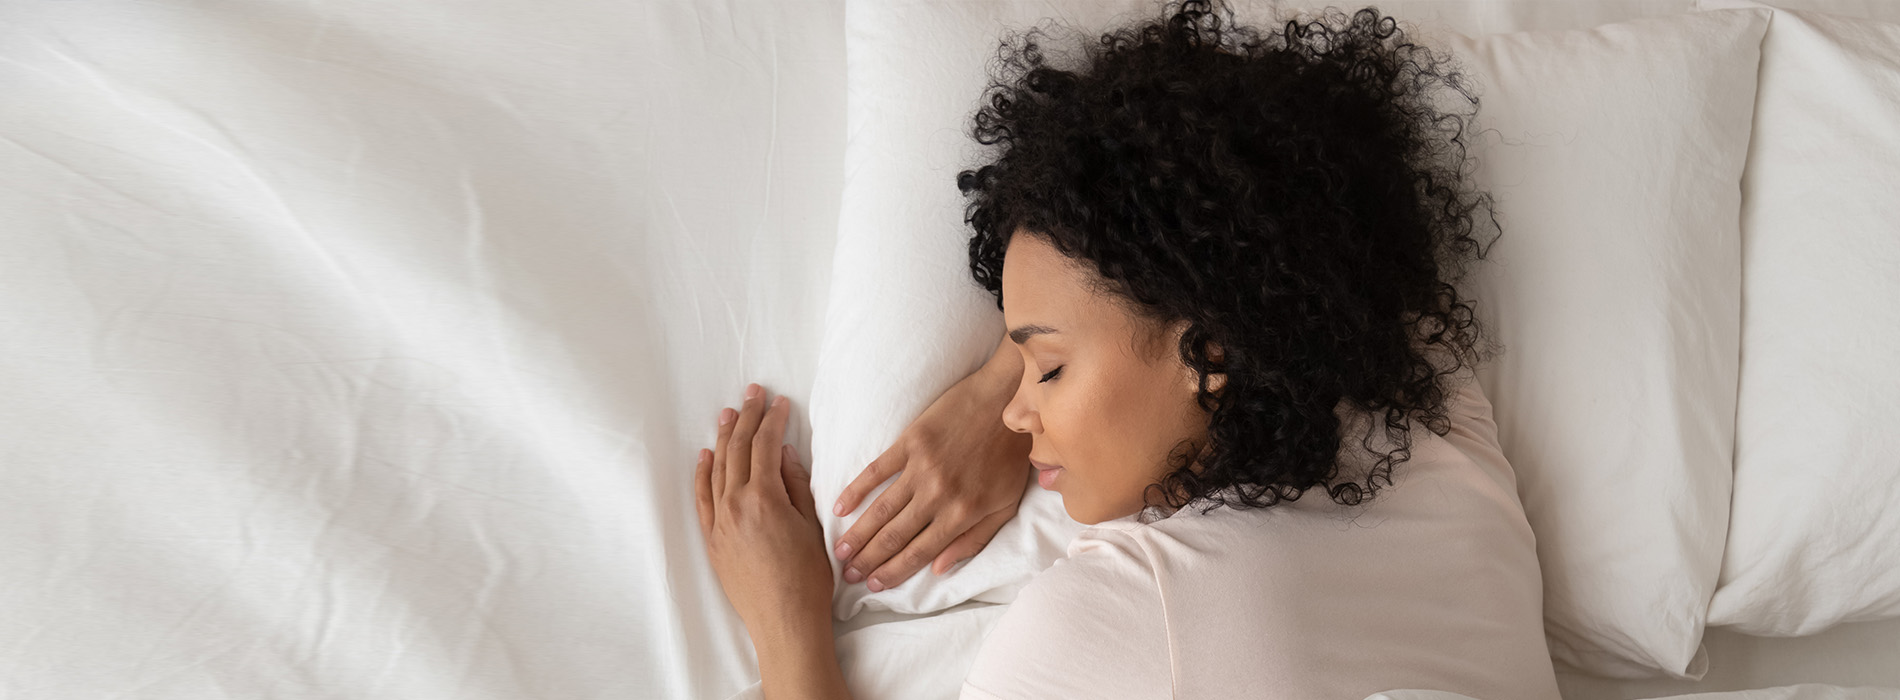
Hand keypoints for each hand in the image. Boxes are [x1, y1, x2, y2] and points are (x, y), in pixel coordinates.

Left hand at [697, 383, 832, 642]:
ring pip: (717, 469)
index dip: (772, 421)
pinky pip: (702, 498)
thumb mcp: (812, 527)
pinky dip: (702, 474)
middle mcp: (735, 506)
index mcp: (764, 498)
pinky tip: (705, 456)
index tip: (779, 402)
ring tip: (728, 414)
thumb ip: (796, 486)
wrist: (784, 622)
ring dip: (723, 438)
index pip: (765, 447)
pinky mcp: (712, 540)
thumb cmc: (807, 579)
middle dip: (746, 418)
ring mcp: (719, 523)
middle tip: (753, 394)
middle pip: (738, 450)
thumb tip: (783, 453)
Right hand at [831, 342, 1031, 591]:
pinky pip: (877, 470)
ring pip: (881, 509)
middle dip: (868, 560)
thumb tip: (939, 569)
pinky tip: (839, 508)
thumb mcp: (1006, 505)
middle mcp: (938, 494)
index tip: (874, 586)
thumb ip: (974, 540)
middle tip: (847, 575)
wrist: (1009, 401)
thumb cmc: (1011, 455)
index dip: (894, 572)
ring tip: (840, 552)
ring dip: (858, 534)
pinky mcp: (910, 441)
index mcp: (962, 513)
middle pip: (895, 535)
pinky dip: (856, 490)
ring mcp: (921, 467)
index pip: (919, 552)